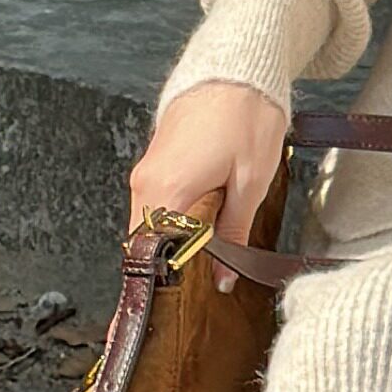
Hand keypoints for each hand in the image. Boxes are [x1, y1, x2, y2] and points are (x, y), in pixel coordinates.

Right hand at [125, 78, 289, 292]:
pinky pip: (152, 208)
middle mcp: (146, 183)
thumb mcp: (250, 183)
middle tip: (163, 313)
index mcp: (165, 190)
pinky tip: (185, 242)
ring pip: (145, 227)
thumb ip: (233, 235)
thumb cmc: (246, 117)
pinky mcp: (156, 163)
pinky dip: (164, 229)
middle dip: (154, 276)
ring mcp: (147, 172)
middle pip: (140, 245)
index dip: (148, 291)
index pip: (145, 256)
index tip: (146, 323)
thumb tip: (224, 278)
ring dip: (161, 252)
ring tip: (179, 280)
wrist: (236, 68)